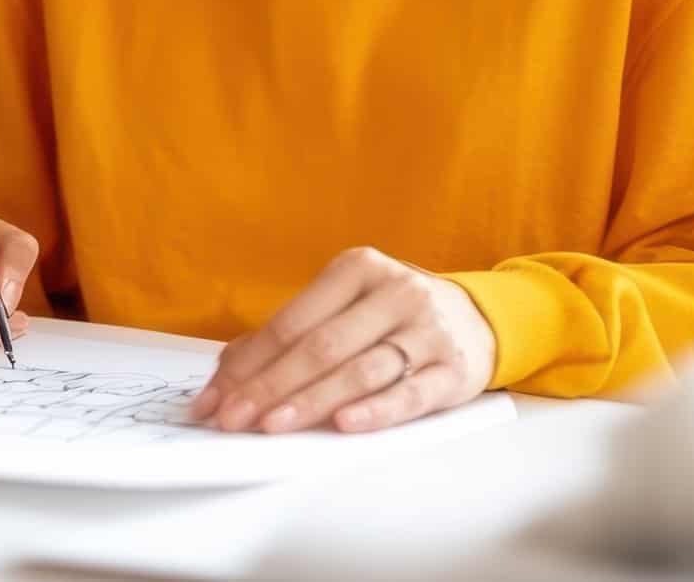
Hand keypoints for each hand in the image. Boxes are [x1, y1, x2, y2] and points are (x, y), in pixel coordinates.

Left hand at [190, 247, 494, 434]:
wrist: (480, 317)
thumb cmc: (394, 315)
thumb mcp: (347, 305)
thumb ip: (293, 333)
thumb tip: (229, 372)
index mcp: (357, 268)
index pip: (291, 322)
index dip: (248, 363)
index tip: (214, 397)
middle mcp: (395, 292)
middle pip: (320, 346)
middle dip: (268, 386)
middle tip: (232, 418)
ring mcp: (428, 329)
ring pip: (359, 370)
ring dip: (311, 401)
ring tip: (272, 425)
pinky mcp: (454, 369)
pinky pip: (409, 394)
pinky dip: (375, 411)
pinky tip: (344, 425)